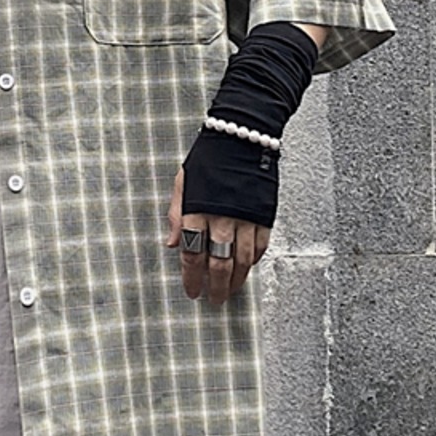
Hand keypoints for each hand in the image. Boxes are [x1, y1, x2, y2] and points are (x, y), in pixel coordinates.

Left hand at [165, 166, 270, 305]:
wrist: (242, 136)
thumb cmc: (209, 156)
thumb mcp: (183, 182)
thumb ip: (177, 214)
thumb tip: (172, 243)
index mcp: (197, 210)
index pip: (192, 255)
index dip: (191, 277)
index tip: (192, 290)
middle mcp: (221, 218)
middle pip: (218, 264)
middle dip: (215, 287)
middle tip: (213, 299)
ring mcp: (245, 218)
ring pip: (241, 261)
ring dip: (236, 280)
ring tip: (231, 290)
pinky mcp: (264, 215)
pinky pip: (260, 247)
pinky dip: (253, 261)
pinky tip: (247, 267)